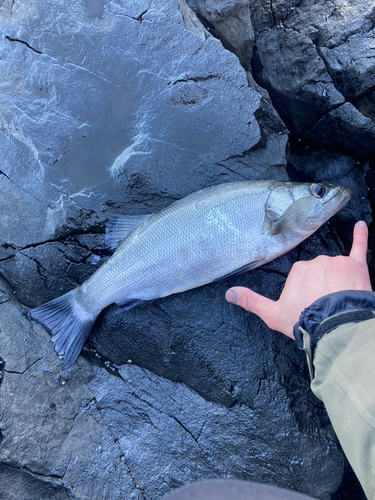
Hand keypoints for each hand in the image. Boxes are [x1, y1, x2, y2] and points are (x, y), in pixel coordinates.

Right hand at [225, 221, 371, 338]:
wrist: (336, 326)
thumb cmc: (304, 320)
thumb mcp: (273, 314)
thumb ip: (251, 301)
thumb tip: (229, 293)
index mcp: (298, 270)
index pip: (300, 277)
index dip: (304, 293)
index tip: (307, 304)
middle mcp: (316, 261)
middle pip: (318, 271)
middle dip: (320, 286)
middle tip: (323, 305)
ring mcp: (336, 262)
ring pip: (335, 267)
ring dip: (337, 280)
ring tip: (339, 300)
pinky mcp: (356, 266)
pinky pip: (359, 247)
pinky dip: (360, 236)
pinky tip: (361, 226)